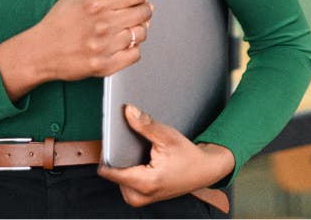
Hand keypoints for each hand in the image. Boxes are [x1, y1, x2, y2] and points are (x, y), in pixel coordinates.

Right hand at [0, 0, 152, 97]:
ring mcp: (103, 46)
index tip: (133, 0)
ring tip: (125, 28)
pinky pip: (135, 55)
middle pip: (143, 14)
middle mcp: (101, 24)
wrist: (40, 51)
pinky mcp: (104, 66)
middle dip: (142, 12)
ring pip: (141, 34)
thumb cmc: (59, 19)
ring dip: (137, 31)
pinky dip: (132, 50)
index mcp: (96, 2)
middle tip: (133, 13)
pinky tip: (120, 44)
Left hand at [97, 104, 234, 206]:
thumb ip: (145, 125)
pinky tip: (142, 160)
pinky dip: (129, 168)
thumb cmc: (187, 156)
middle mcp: (138, 196)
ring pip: (117, 176)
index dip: (108, 152)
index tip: (112, 137)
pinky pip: (124, 181)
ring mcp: (138, 199)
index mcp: (145, 183)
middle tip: (134, 144)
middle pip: (112, 172)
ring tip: (142, 153)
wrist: (203, 171)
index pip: (108, 171)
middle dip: (119, 155)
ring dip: (125, 162)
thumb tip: (128, 111)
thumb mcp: (167, 137)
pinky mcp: (139, 198)